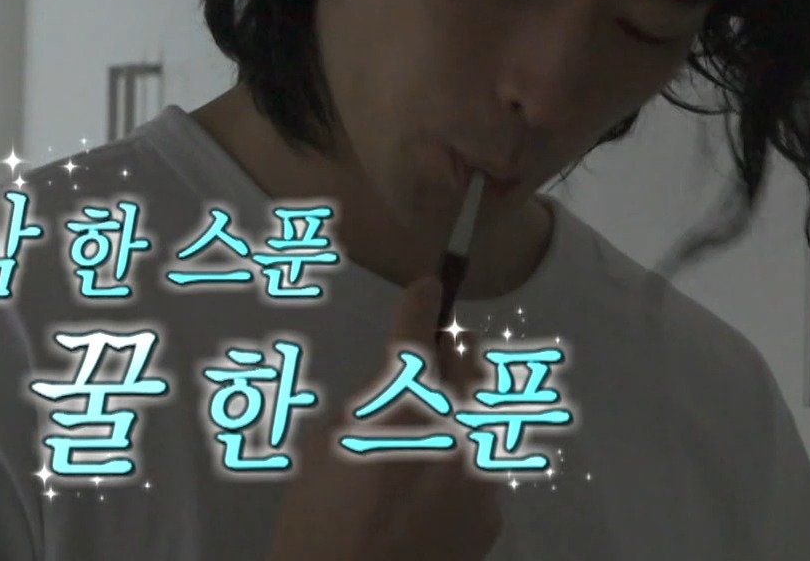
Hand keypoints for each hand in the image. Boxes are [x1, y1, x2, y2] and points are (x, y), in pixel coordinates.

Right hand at [265, 275, 502, 560]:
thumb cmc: (316, 525)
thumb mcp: (320, 451)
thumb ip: (363, 407)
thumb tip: (390, 387)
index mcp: (405, 410)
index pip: (418, 336)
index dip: (420, 304)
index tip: (428, 285)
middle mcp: (457, 433)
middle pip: (473, 366)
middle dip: (454, 352)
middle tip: (437, 351)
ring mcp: (482, 476)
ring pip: (485, 415)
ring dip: (463, 406)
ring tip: (436, 416)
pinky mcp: (492, 515)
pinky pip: (483, 466)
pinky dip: (463, 460)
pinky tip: (435, 480)